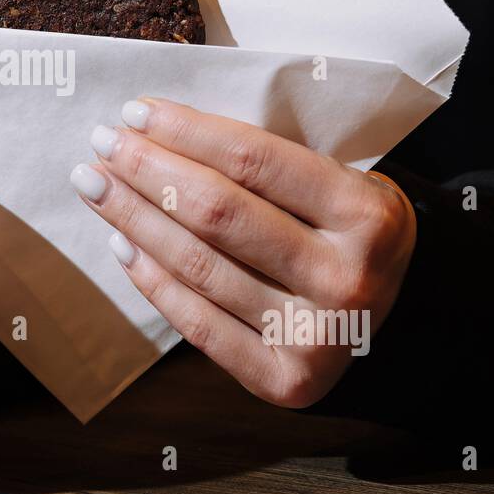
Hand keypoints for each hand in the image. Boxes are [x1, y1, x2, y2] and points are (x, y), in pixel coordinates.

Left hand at [71, 99, 416, 407]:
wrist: (397, 318)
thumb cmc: (344, 231)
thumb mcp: (338, 182)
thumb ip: (267, 163)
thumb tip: (158, 129)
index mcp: (367, 215)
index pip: (254, 160)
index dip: (185, 132)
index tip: (134, 112)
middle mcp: (347, 279)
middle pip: (219, 213)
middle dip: (147, 171)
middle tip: (101, 144)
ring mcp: (317, 338)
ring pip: (200, 267)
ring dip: (134, 220)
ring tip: (96, 187)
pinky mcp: (286, 382)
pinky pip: (198, 325)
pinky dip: (151, 281)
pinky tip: (121, 244)